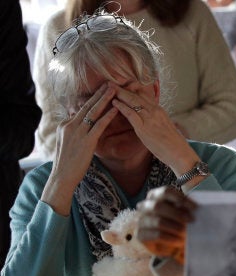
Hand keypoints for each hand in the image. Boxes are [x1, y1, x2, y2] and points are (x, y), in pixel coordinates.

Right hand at [42, 84, 117, 214]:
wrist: (62, 176)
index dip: (92, 99)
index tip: (101, 90)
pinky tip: (116, 109)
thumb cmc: (67, 163)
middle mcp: (70, 125)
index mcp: (65, 125)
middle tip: (110, 82)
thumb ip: (74, 133)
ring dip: (105, 99)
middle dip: (99, 93)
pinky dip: (108, 116)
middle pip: (87, 105)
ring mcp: (78, 133)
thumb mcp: (67, 143)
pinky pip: (99, 125)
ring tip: (114, 89)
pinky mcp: (87, 141)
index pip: (81, 109)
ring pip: (93, 112)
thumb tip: (79, 125)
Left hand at [110, 82, 195, 169]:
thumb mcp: (165, 128)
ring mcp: (150, 119)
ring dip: (119, 94)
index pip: (144, 95)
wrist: (180, 153)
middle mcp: (155, 111)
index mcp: (160, 111)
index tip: (122, 85)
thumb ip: (156, 121)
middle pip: (136, 95)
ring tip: (108, 88)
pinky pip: (131, 113)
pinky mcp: (145, 128)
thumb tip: (151, 121)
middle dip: (122, 88)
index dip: (132, 89)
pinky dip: (121, 106)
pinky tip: (113, 102)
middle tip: (110, 82)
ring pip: (133, 101)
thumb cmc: (173, 144)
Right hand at [136, 186, 196, 261]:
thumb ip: (185, 208)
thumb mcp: (181, 214)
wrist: (167, 243)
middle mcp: (145, 206)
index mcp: (155, 195)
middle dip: (177, 214)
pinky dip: (171, 238)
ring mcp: (141, 220)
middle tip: (191, 221)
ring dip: (175, 227)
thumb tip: (196, 209)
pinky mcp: (140, 234)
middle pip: (159, 206)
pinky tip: (179, 241)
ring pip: (158, 221)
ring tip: (186, 233)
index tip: (195, 208)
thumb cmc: (175, 224)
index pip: (166, 192)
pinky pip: (156, 235)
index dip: (180, 198)